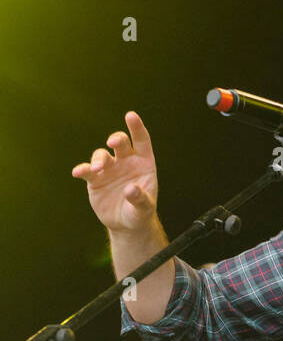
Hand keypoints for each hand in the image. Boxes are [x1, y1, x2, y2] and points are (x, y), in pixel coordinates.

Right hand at [72, 111, 157, 234]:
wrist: (125, 224)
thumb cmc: (139, 213)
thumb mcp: (144, 209)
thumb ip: (140, 199)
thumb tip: (131, 189)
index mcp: (143, 162)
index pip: (141, 140)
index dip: (136, 128)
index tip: (130, 116)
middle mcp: (125, 161)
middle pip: (120, 142)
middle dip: (116, 140)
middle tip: (113, 143)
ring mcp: (109, 168)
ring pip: (101, 155)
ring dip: (98, 159)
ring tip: (97, 169)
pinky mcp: (95, 179)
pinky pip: (87, 171)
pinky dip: (83, 170)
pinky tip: (78, 172)